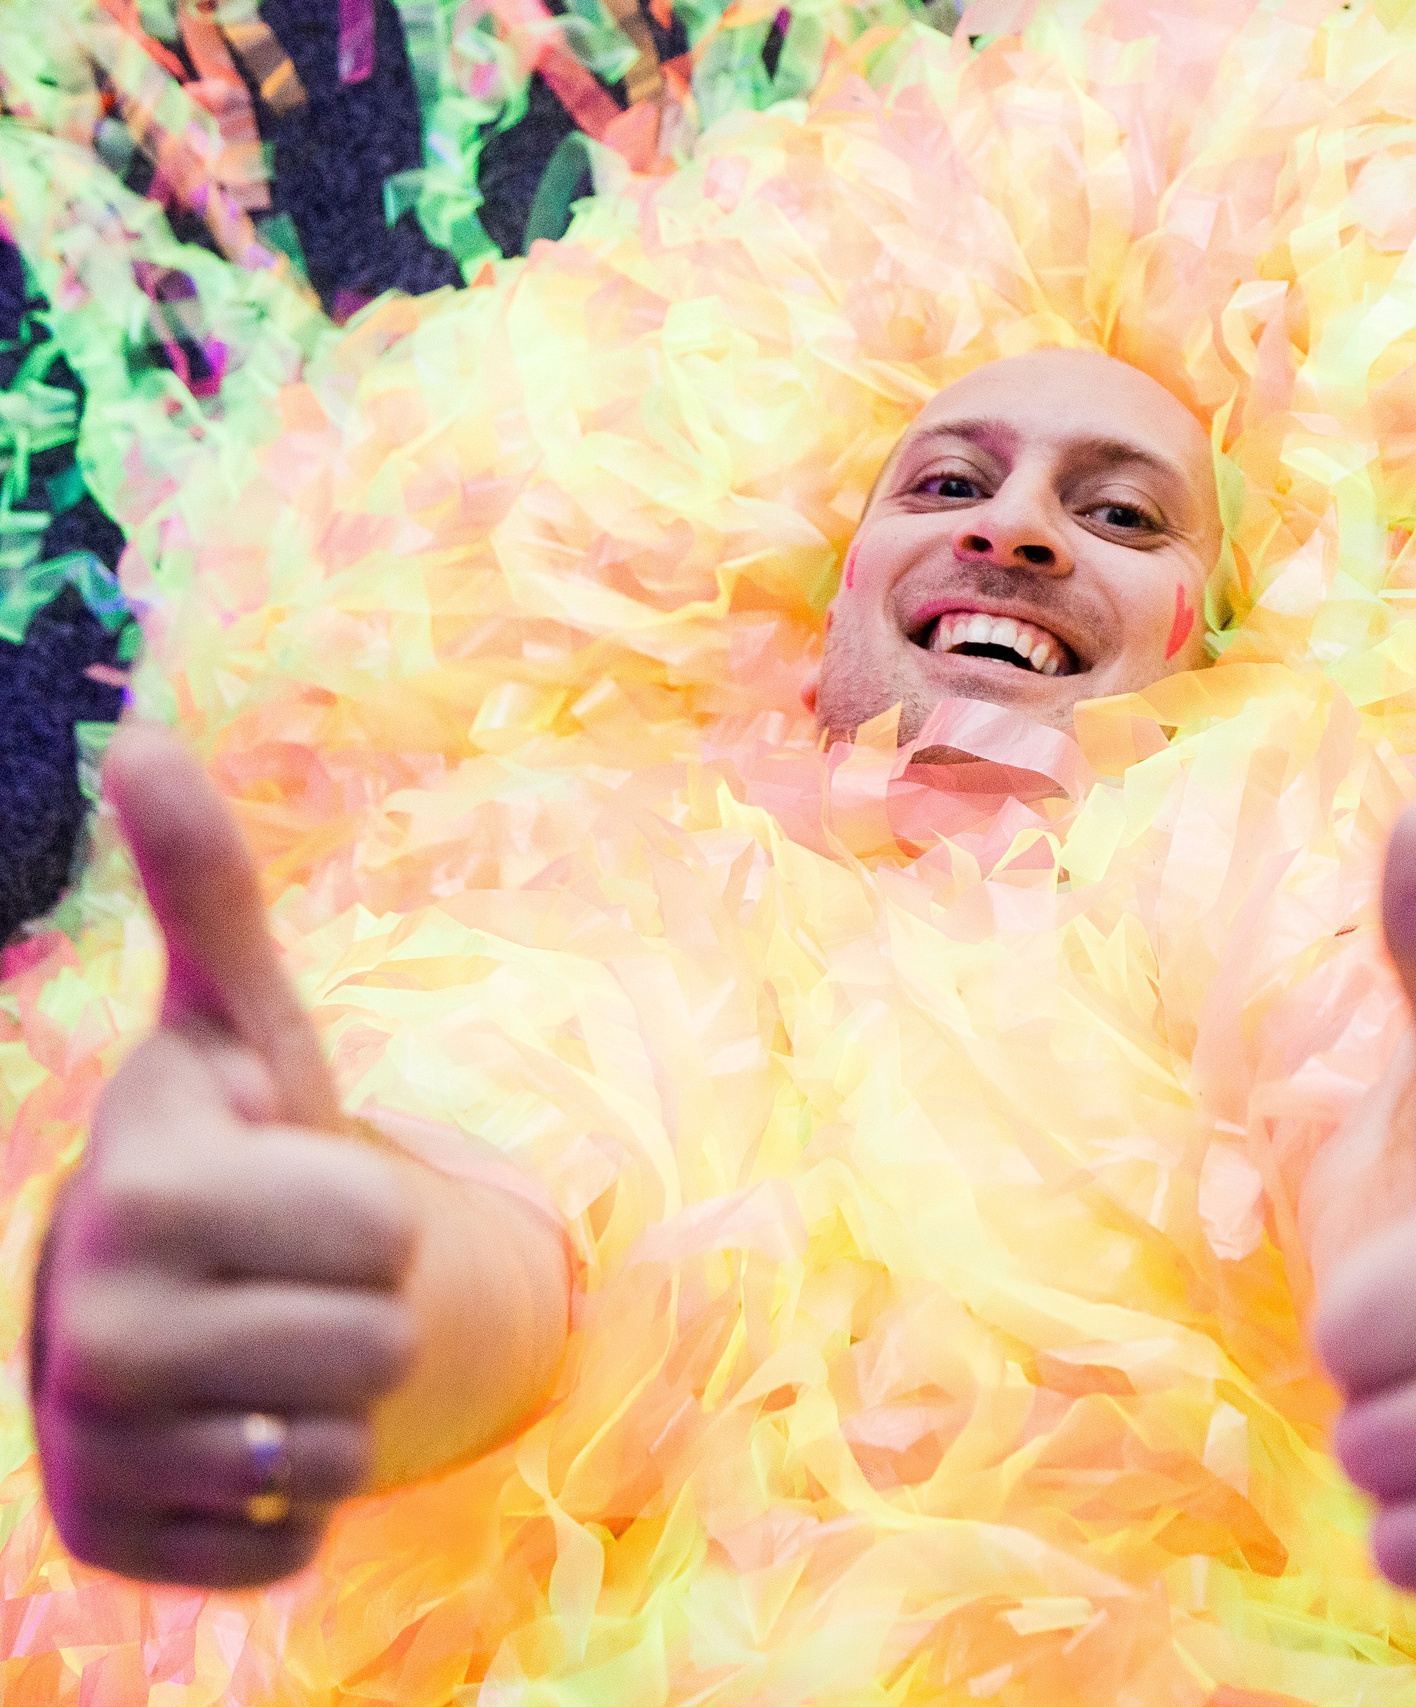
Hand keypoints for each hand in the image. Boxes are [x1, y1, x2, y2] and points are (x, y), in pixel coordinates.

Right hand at [33, 726, 419, 1586]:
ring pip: (344, 1454)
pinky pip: (295, 1547)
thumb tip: (142, 737)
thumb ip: (210, 889)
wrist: (147, 1299)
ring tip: (270, 1351)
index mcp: (140, 1198)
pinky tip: (238, 1434)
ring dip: (339, 1404)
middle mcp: (90, 1338)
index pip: (386, 1233)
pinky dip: (296, 1502)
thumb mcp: (239, 1023)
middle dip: (368, 1311)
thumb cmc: (226, 1147)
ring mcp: (98, 1455)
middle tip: (293, 1280)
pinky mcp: (124, 1550)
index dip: (378, 1208)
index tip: (300, 1188)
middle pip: (380, 1349)